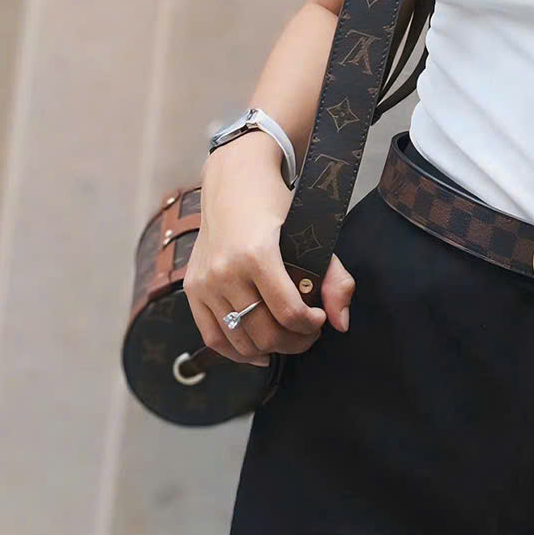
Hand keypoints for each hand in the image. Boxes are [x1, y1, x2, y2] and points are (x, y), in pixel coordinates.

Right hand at [183, 132, 348, 363]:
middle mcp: (225, 271)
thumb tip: (340, 324)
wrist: (233, 183)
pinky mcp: (193, 289)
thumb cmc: (277, 207)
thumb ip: (335, 279)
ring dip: (269, 349)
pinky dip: (236, 351)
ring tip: (287, 339)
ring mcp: (205, 282)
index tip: (320, 320)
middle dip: (294, 342)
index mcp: (256, 254)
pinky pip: (212, 336)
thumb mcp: (312, 235)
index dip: (310, 325)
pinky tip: (258, 352)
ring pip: (239, 340)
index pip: (288, 312)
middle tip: (308, 334)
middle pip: (264, 332)